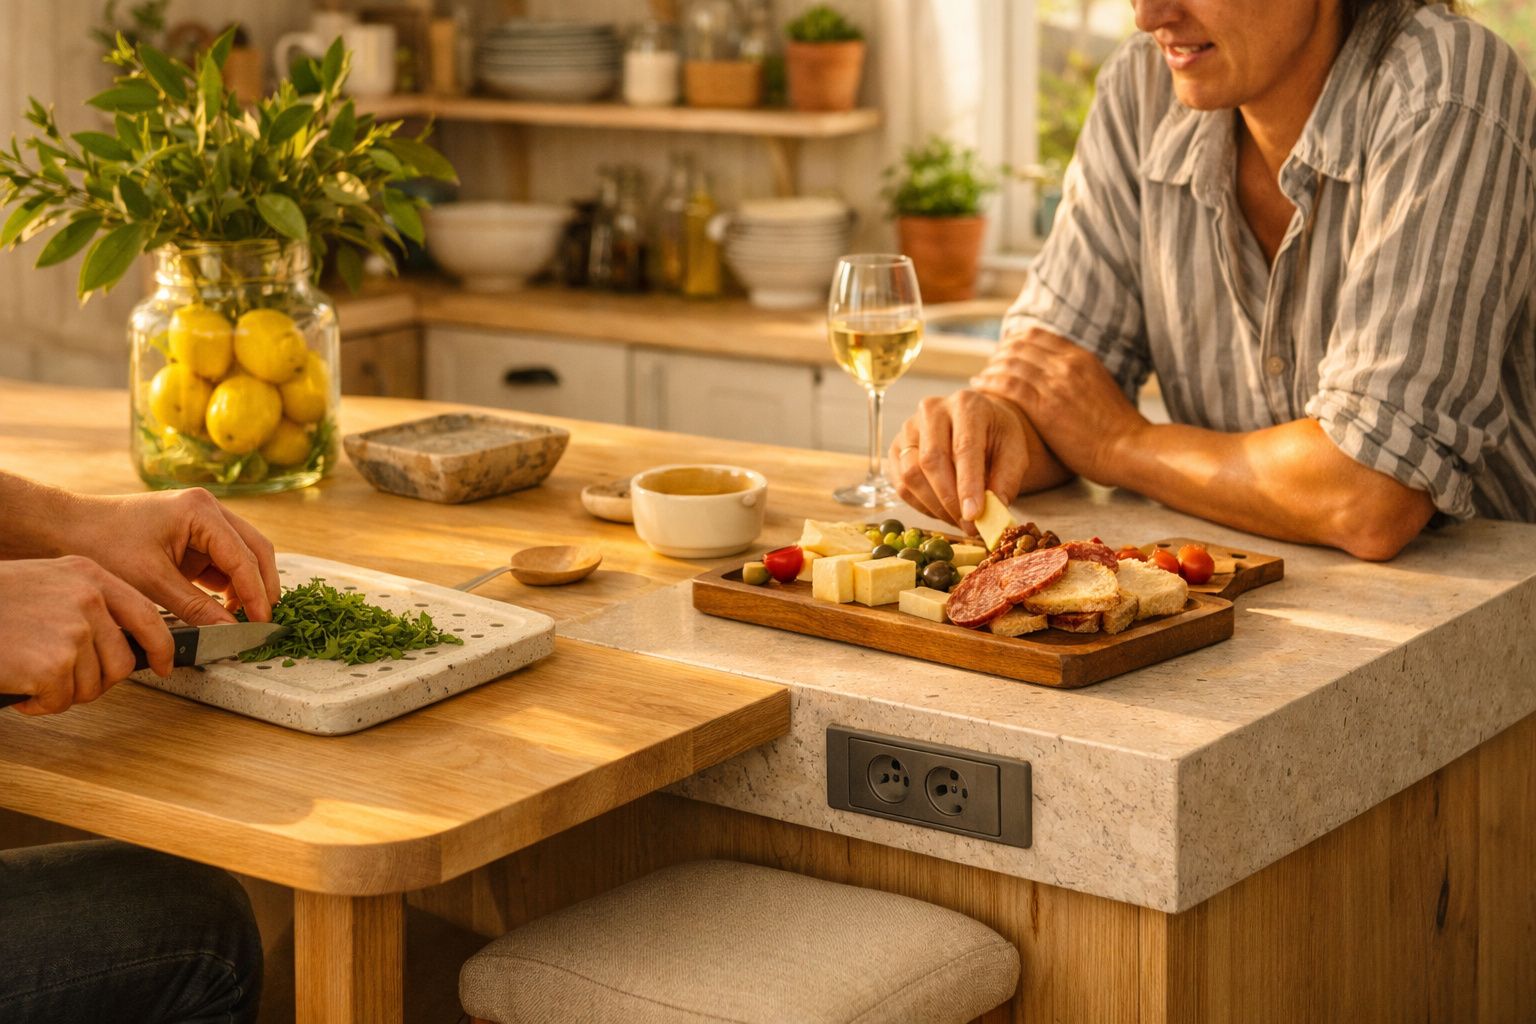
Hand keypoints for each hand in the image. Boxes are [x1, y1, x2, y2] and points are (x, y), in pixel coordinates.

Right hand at [0, 557, 173, 714]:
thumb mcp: (47, 583)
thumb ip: (87, 604)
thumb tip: (123, 642)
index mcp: (89, 575)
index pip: (148, 616)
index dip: (161, 647)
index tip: (165, 665)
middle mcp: (87, 599)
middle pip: (122, 662)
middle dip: (95, 682)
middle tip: (60, 680)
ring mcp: (73, 630)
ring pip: (93, 686)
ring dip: (62, 693)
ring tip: (30, 676)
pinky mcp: (53, 664)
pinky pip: (61, 701)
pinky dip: (38, 704)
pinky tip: (17, 686)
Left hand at [57, 488, 279, 624]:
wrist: (67, 530)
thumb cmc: (103, 544)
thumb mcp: (151, 581)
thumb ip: (195, 607)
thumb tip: (229, 632)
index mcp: (200, 511)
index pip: (243, 557)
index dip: (256, 593)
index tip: (262, 622)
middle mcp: (209, 511)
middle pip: (255, 550)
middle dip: (261, 586)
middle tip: (261, 621)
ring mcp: (203, 522)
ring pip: (244, 556)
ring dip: (246, 586)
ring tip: (241, 618)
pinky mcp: (194, 537)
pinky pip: (223, 562)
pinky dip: (228, 585)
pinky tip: (224, 608)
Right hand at [889, 389, 1033, 529]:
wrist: (976, 423)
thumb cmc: (996, 437)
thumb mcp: (1014, 452)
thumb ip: (1006, 480)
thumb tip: (993, 512)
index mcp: (966, 404)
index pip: (964, 447)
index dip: (968, 485)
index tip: (974, 515)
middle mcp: (932, 410)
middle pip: (932, 461)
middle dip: (950, 500)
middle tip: (969, 525)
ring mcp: (908, 428)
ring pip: (912, 474)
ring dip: (935, 506)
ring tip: (959, 520)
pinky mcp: (895, 448)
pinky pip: (901, 485)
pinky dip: (922, 506)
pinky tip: (943, 511)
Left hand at [972, 332, 1147, 484]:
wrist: (1129, 447)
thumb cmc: (1118, 429)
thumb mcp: (1102, 387)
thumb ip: (1079, 378)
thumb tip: (1062, 381)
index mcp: (1081, 357)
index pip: (1037, 335)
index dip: (1014, 342)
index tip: (1003, 354)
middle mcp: (1067, 364)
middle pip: (1019, 346)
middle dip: (998, 354)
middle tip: (987, 367)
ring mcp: (1055, 383)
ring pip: (1010, 363)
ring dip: (990, 369)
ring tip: (980, 378)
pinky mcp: (1045, 407)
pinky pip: (1008, 385)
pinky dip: (990, 383)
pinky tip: (979, 387)